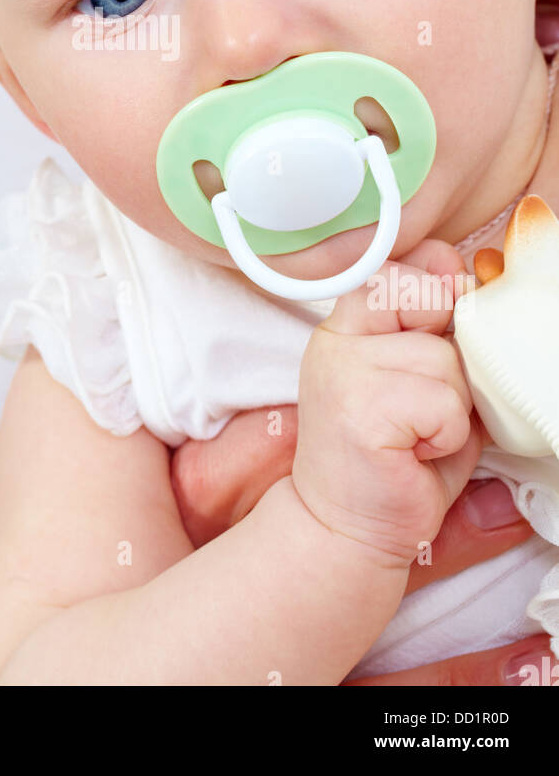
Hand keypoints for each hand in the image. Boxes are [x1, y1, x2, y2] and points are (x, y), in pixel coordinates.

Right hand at [293, 242, 477, 564]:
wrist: (346, 530)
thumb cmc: (394, 459)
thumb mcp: (421, 380)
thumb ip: (439, 328)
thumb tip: (463, 276)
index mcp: (346, 325)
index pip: (398, 270)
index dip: (433, 296)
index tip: (429, 341)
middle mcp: (336, 339)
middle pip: (433, 305)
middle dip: (450, 362)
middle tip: (421, 408)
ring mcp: (342, 371)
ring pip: (447, 362)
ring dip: (452, 409)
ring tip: (417, 438)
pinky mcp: (359, 411)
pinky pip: (444, 405)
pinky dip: (447, 436)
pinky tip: (414, 454)